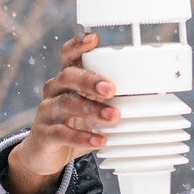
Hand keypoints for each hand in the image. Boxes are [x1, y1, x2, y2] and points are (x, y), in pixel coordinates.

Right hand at [5, 33, 117, 193]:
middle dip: (90, 80)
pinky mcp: (44, 133)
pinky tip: (100, 140)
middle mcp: (54, 90)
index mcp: (67, 79)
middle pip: (68, 76)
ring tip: (113, 116)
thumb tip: (149, 93)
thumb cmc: (75, 124)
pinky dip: (82, 137)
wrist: (47, 154)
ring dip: (91, 109)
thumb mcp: (93, 107)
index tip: (94, 39)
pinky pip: (62, 133)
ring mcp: (47, 111)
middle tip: (111, 88)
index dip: (78, 45)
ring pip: (66, 104)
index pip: (68, 56)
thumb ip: (112, 99)